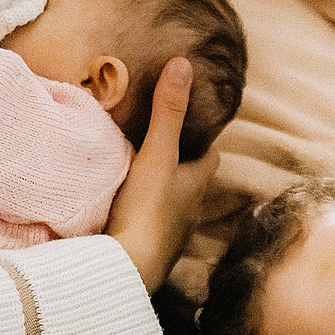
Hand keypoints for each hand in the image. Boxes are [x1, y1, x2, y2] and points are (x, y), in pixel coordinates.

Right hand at [105, 57, 218, 291]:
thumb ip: (168, 111)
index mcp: (197, 185)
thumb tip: (184, 64)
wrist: (127, 269)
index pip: (210, 156)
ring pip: (170, 205)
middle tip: (160, 144)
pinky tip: (124, 209)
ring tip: (140, 172)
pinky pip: (149, 226)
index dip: (203, 140)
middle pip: (190, 181)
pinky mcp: (149, 252)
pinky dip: (142, 214)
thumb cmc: (147, 210)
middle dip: (180, 165)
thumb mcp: (157, 154)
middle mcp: (189, 212)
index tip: (190, 124)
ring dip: (160, 191)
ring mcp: (170, 235)